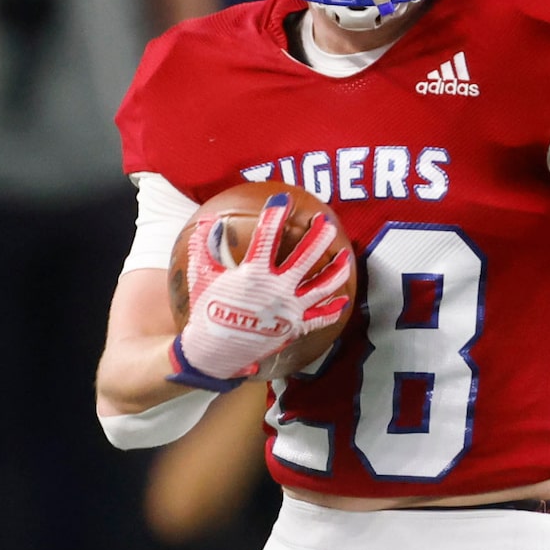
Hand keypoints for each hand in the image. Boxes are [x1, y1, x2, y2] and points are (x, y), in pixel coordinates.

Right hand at [168, 197, 351, 390]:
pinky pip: (321, 318)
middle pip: (305, 258)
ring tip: (345, 256)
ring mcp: (290, 309)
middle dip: (318, 237)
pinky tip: (343, 298)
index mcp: (253, 274)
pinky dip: (334, 308)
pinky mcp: (296, 327)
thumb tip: (208, 223)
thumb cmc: (207, 312)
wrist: (215, 351)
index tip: (283, 198)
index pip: (267, 237)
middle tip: (326, 222)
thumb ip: (207, 249)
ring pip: (322, 286)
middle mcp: (277, 289)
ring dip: (336, 270)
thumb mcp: (203, 277)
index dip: (275, 215)